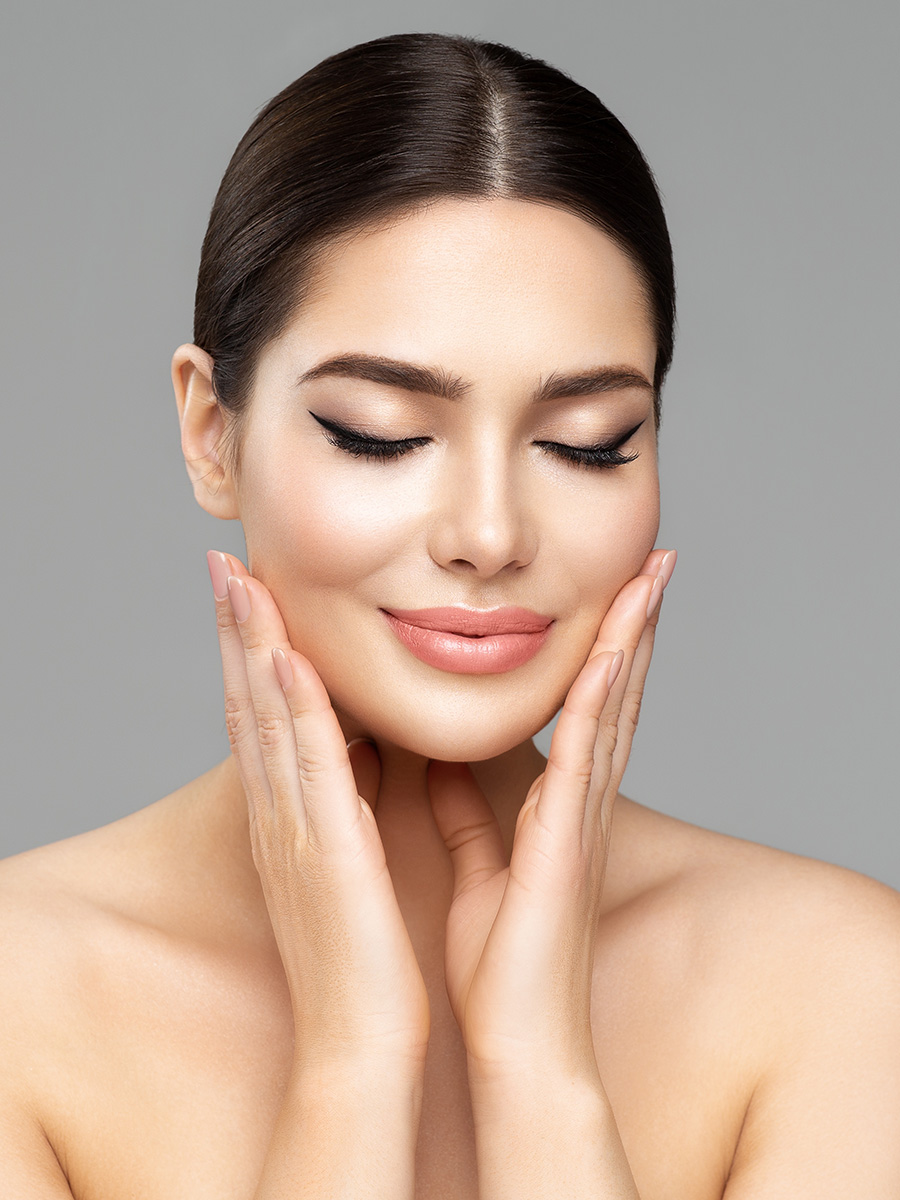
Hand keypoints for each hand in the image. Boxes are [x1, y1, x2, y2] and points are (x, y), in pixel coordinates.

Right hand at [206, 550, 429, 1072]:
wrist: (358, 1045)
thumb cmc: (360, 961)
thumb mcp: (348, 866)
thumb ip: (350, 806)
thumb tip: (367, 755)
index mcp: (291, 820)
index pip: (265, 718)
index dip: (252, 652)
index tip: (249, 593)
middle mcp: (279, 816)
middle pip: (251, 705)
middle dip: (238, 630)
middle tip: (225, 562)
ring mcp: (295, 831)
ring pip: (269, 721)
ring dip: (253, 647)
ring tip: (241, 581)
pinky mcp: (326, 850)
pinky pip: (308, 767)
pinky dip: (293, 710)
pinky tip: (284, 659)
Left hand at [427, 548, 675, 1079]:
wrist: (517, 1045)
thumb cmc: (500, 966)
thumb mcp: (476, 865)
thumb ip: (463, 811)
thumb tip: (438, 763)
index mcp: (556, 807)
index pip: (583, 709)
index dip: (601, 648)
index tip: (611, 592)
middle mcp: (579, 802)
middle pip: (611, 694)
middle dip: (632, 625)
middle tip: (651, 560)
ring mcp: (580, 820)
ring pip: (610, 710)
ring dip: (632, 640)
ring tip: (649, 577)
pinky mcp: (566, 843)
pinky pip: (584, 759)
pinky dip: (600, 702)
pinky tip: (612, 653)